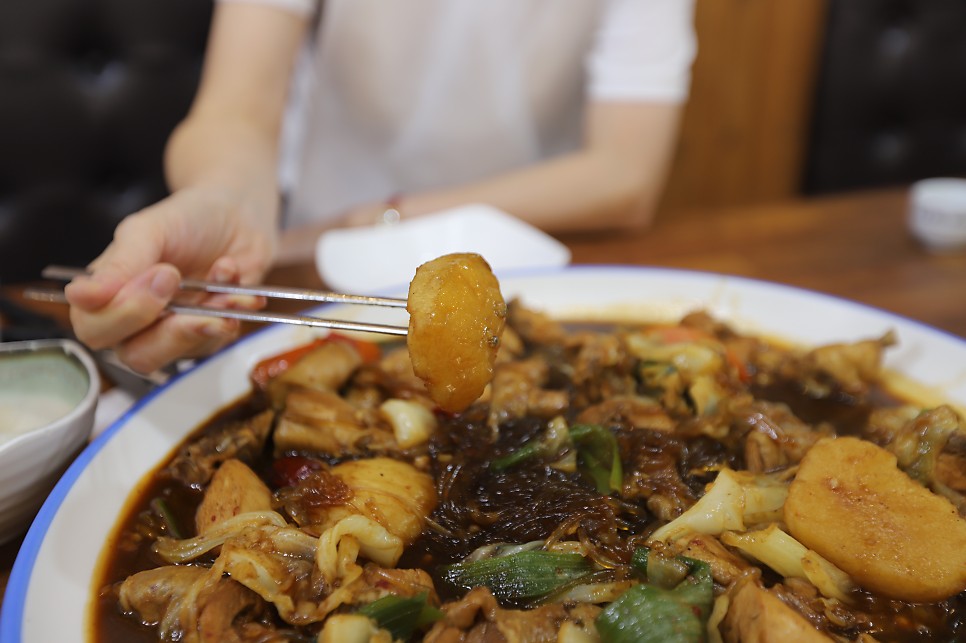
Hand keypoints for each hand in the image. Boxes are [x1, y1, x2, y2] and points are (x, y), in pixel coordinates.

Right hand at [64, 186, 276, 373]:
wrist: (238, 216)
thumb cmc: (186, 220)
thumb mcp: (148, 230)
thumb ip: (118, 264)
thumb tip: (81, 295)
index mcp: (108, 296)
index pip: (94, 329)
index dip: (123, 313)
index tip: (160, 274)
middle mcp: (137, 323)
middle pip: (135, 356)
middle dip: (168, 325)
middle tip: (181, 280)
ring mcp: (175, 333)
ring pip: (180, 355)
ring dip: (207, 315)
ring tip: (220, 275)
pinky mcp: (210, 336)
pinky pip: (218, 341)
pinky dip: (231, 307)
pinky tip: (232, 275)